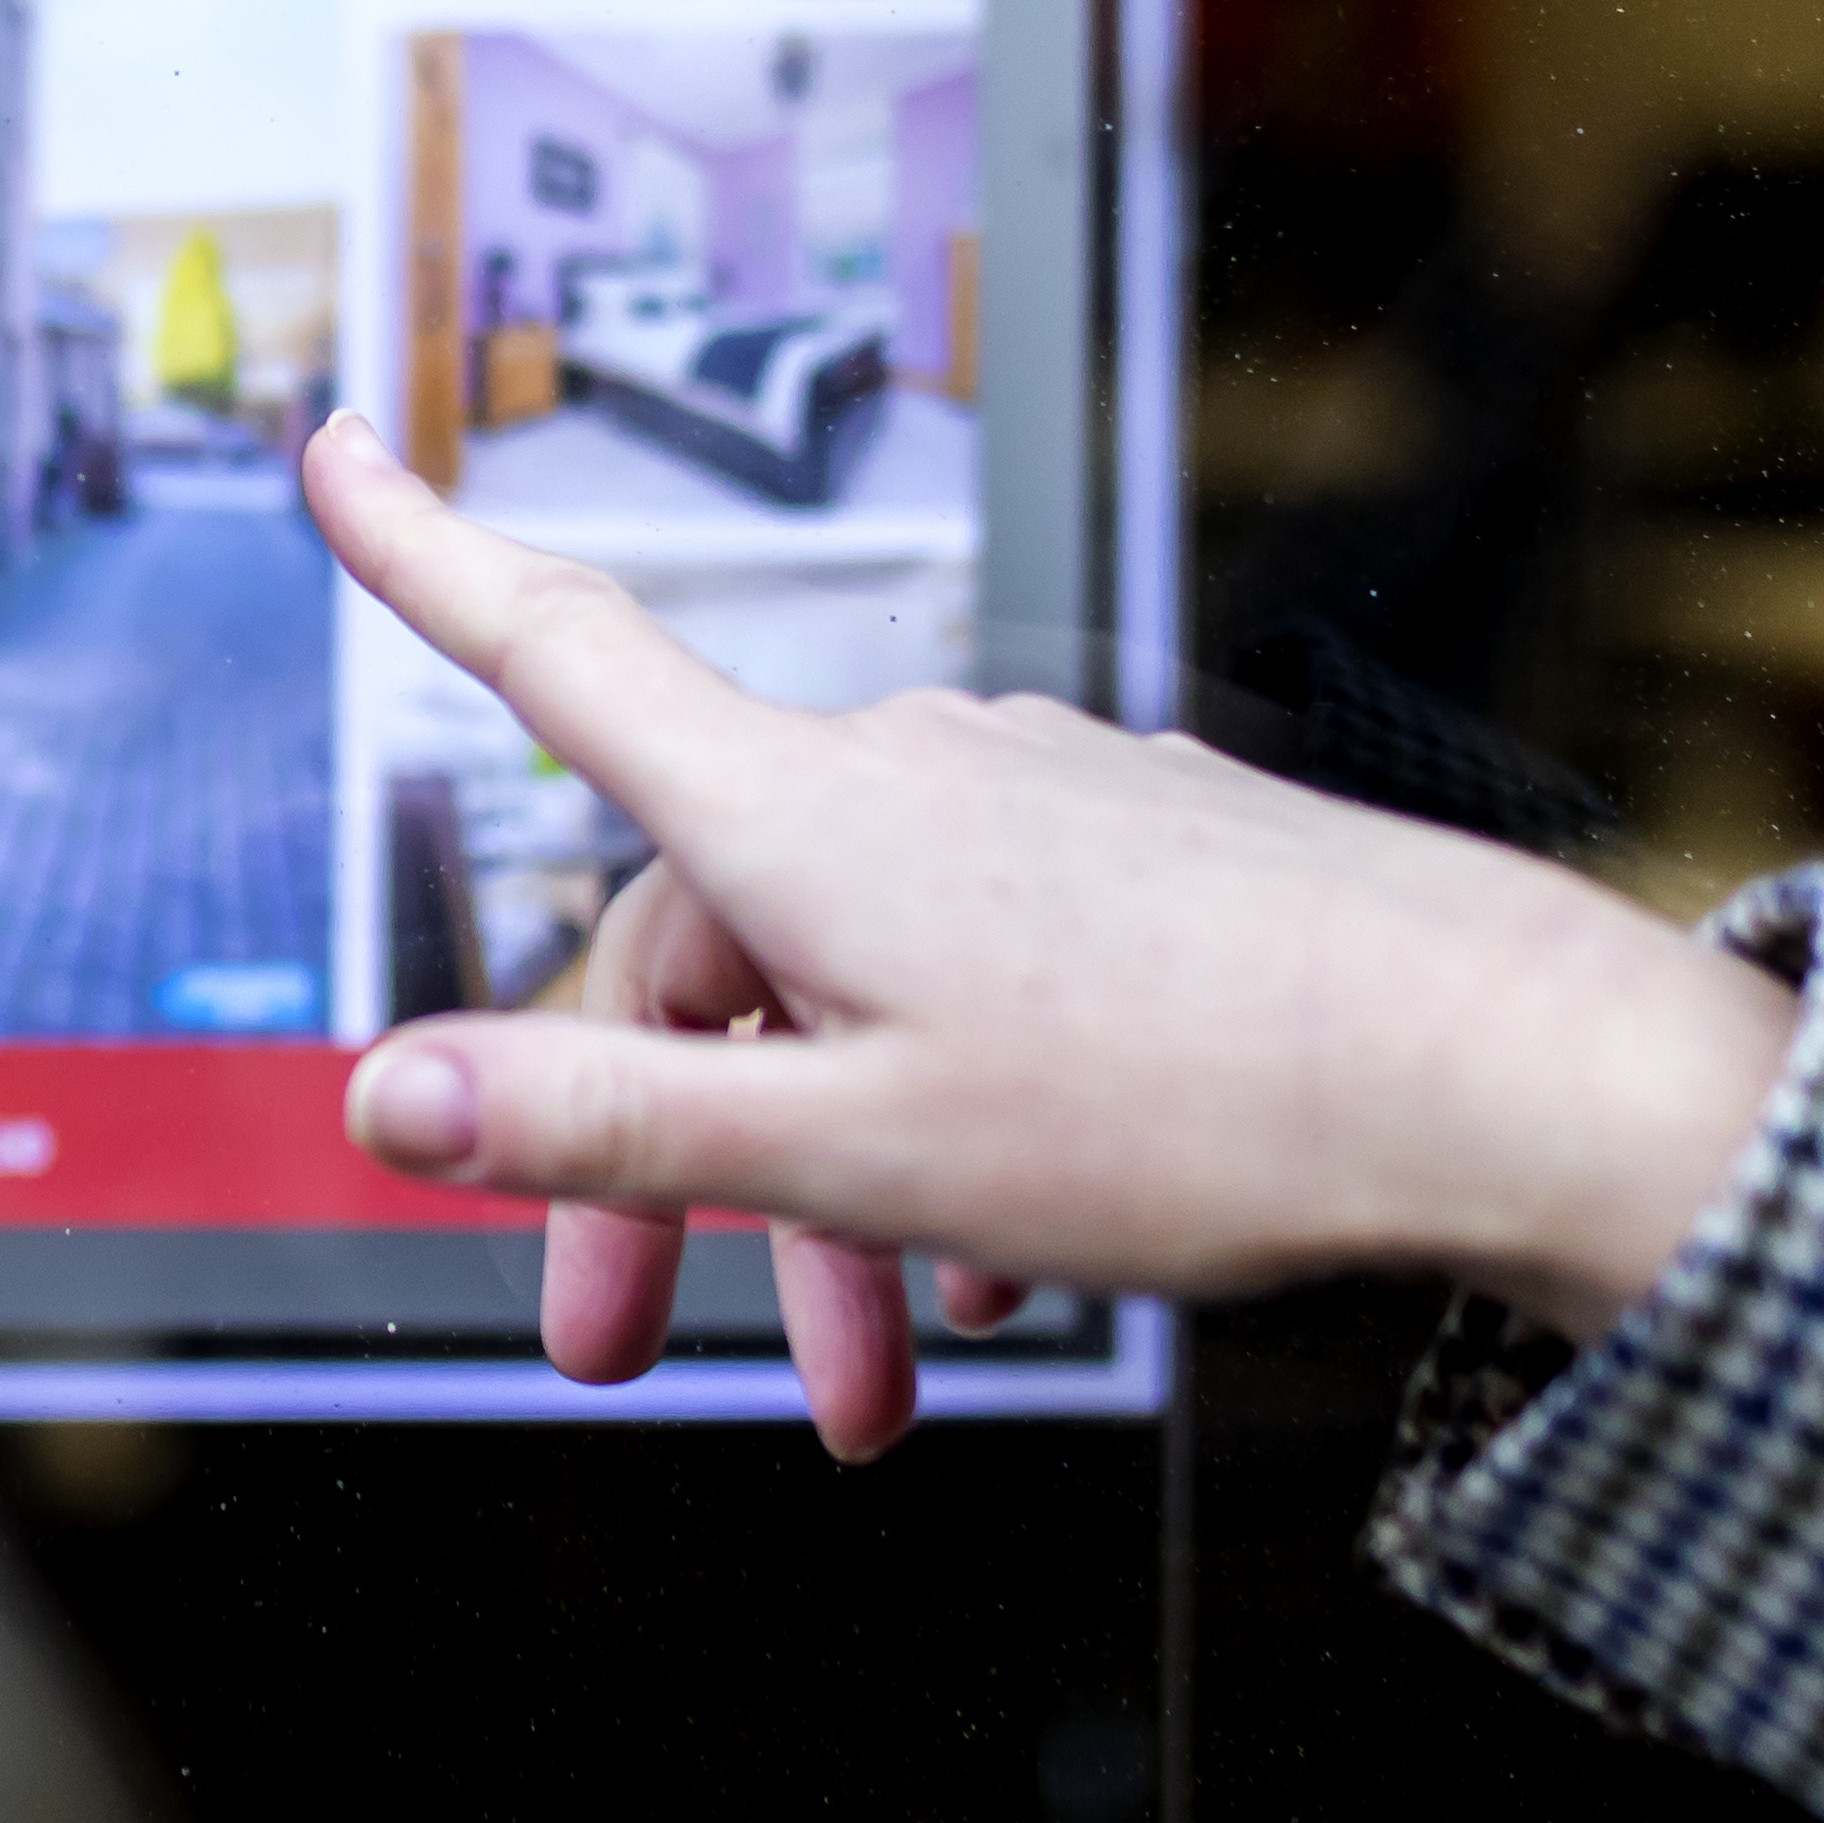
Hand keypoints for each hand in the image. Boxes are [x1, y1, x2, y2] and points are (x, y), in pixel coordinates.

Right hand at [300, 411, 1795, 1450]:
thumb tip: (379, 1098)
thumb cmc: (1191, 1107)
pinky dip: (942, 1122)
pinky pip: (972, 981)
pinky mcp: (1135, 853)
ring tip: (881, 1376)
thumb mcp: (850, 1152)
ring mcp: (1027, 805)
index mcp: (796, 817)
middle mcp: (897, 774)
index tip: (326, 446)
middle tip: (627, 1352)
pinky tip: (1003, 1271)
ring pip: (843, 988)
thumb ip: (602, 1125)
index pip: (552, 651)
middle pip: (694, 944)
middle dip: (651, 1160)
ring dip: (821, 1183)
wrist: (1497, 1070)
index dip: (420, 552)